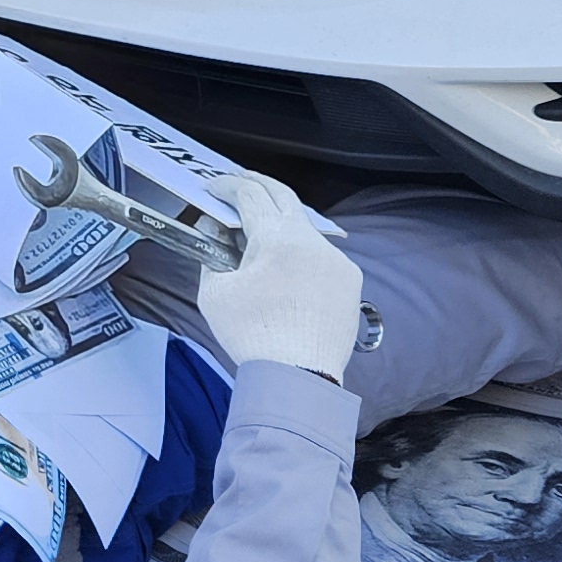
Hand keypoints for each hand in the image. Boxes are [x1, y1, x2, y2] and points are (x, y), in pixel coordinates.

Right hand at [192, 171, 367, 383]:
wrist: (299, 378)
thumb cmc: (254, 338)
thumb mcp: (214, 293)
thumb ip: (212, 253)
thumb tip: (216, 232)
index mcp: (278, 239)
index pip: (249, 194)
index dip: (226, 187)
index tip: (213, 188)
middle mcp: (312, 241)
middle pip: (283, 196)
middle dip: (256, 185)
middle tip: (237, 183)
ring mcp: (335, 259)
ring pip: (303, 227)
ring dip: (279, 223)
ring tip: (257, 233)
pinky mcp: (349, 279)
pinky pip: (320, 254)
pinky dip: (300, 253)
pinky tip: (285, 270)